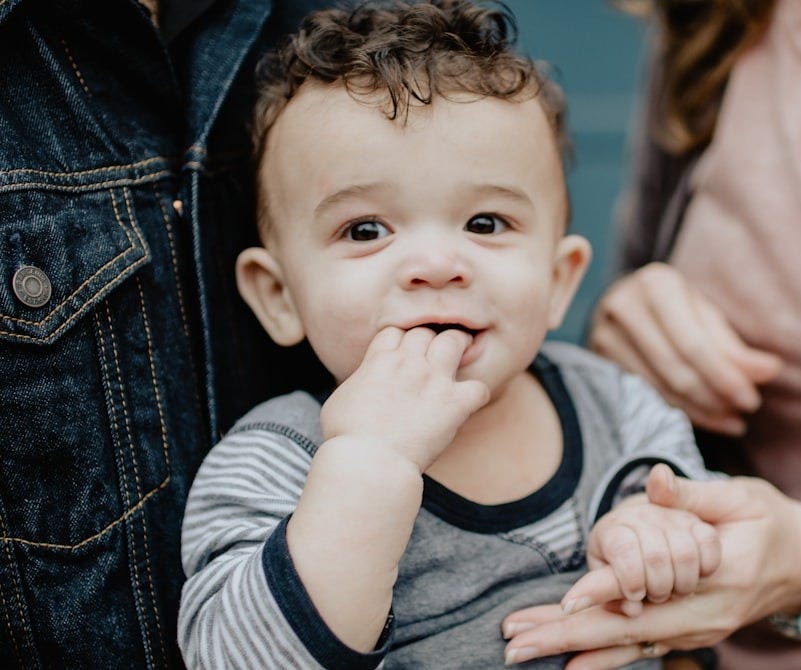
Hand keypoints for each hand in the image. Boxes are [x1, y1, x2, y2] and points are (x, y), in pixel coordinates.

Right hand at [320, 326, 489, 470]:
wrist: (368, 460)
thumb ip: (357, 383)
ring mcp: (434, 381)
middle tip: (433, 354)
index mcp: (379, 360)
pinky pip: (478, 388)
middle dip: (429, 341)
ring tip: (461, 355)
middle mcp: (408, 363)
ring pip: (454, 342)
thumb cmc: (346, 437)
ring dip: (458, 346)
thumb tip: (362, 385)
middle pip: (425, 332)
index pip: (395, 331)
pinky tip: (469, 402)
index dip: (400, 341)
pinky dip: (476, 394)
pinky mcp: (454, 404)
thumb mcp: (339, 399)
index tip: (403, 353)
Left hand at [502, 465, 800, 667]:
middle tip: (513, 644)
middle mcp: (700, 615)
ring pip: (624, 644)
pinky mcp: (687, 632)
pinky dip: (603, 658)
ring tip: (521, 648)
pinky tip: (569, 663)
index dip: (605, 595)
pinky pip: (639, 648)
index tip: (565, 603)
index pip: (648, 589)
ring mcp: (694, 630)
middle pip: (623, 631)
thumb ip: (694, 496)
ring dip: (570, 647)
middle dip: (563, 638)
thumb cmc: (769, 523)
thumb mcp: (740, 499)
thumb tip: (657, 480)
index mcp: (715, 577)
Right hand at [588, 263, 780, 434]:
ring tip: (730, 420)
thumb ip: (732, 346)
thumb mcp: (703, 313)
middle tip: (743, 412)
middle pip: (674, 367)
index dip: (724, 376)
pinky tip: (702, 416)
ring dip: (699, 409)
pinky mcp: (597, 358)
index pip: (693, 343)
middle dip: (714, 396)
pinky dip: (677, 409)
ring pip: (658, 385)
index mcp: (656, 284)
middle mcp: (624, 306)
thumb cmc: (672, 306)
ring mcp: (604, 334)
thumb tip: (766, 372)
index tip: (751, 398)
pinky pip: (643, 393)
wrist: (622, 300)